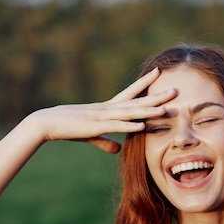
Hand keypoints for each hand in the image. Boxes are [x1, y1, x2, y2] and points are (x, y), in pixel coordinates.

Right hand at [30, 67, 175, 153]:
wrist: (48, 123)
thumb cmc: (69, 128)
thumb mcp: (92, 136)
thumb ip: (106, 142)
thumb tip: (118, 150)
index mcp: (107, 109)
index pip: (130, 94)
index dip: (144, 84)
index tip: (158, 73)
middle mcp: (108, 109)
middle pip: (137, 101)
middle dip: (156, 96)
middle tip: (175, 89)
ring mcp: (103, 117)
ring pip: (130, 113)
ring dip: (148, 111)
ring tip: (165, 109)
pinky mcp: (96, 127)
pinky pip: (116, 127)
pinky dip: (129, 127)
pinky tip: (142, 126)